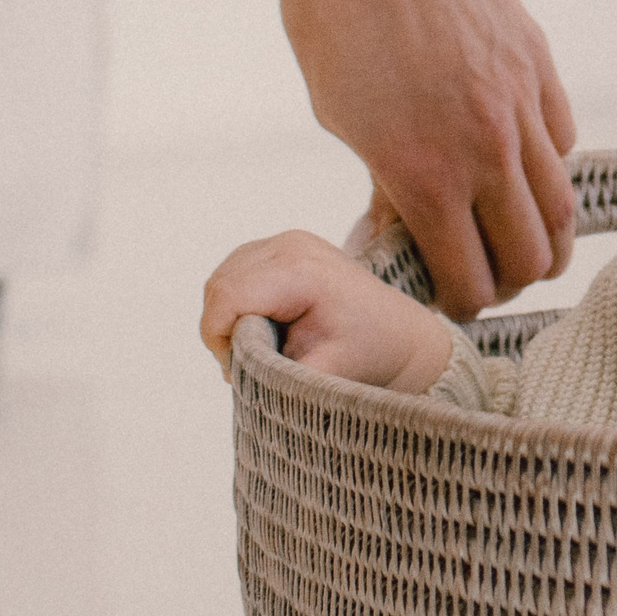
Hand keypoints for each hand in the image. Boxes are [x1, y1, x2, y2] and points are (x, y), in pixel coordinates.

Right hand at [199, 229, 455, 390]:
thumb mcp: (322, 375)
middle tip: (249, 363)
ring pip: (223, 279)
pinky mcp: (284, 245)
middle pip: (220, 286)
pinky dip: (238, 303)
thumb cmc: (367, 354)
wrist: (397, 333)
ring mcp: (288, 240)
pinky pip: (237, 272)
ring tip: (260, 345)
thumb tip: (233, 371)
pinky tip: (265, 323)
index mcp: (302, 274)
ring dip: (229, 317)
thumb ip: (273, 372)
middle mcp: (292, 246)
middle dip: (222, 330)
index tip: (238, 370)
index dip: (219, 338)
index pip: (227, 297)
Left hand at [257, 0, 575, 315]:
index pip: (469, 280)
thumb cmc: (331, 10)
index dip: (458, 302)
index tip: (443, 295)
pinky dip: (546, 165)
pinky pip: (564, 139)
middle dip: (506, 282)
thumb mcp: (341, 114)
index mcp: (425, 173)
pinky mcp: (539, 62)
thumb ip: (387, 178)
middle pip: (532, 256)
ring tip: (515, 236)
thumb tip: (409, 223)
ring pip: (562, 205)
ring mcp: (523, 103)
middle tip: (482, 275)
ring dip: (541, 235)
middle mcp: (488, 148)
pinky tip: (515, 158)